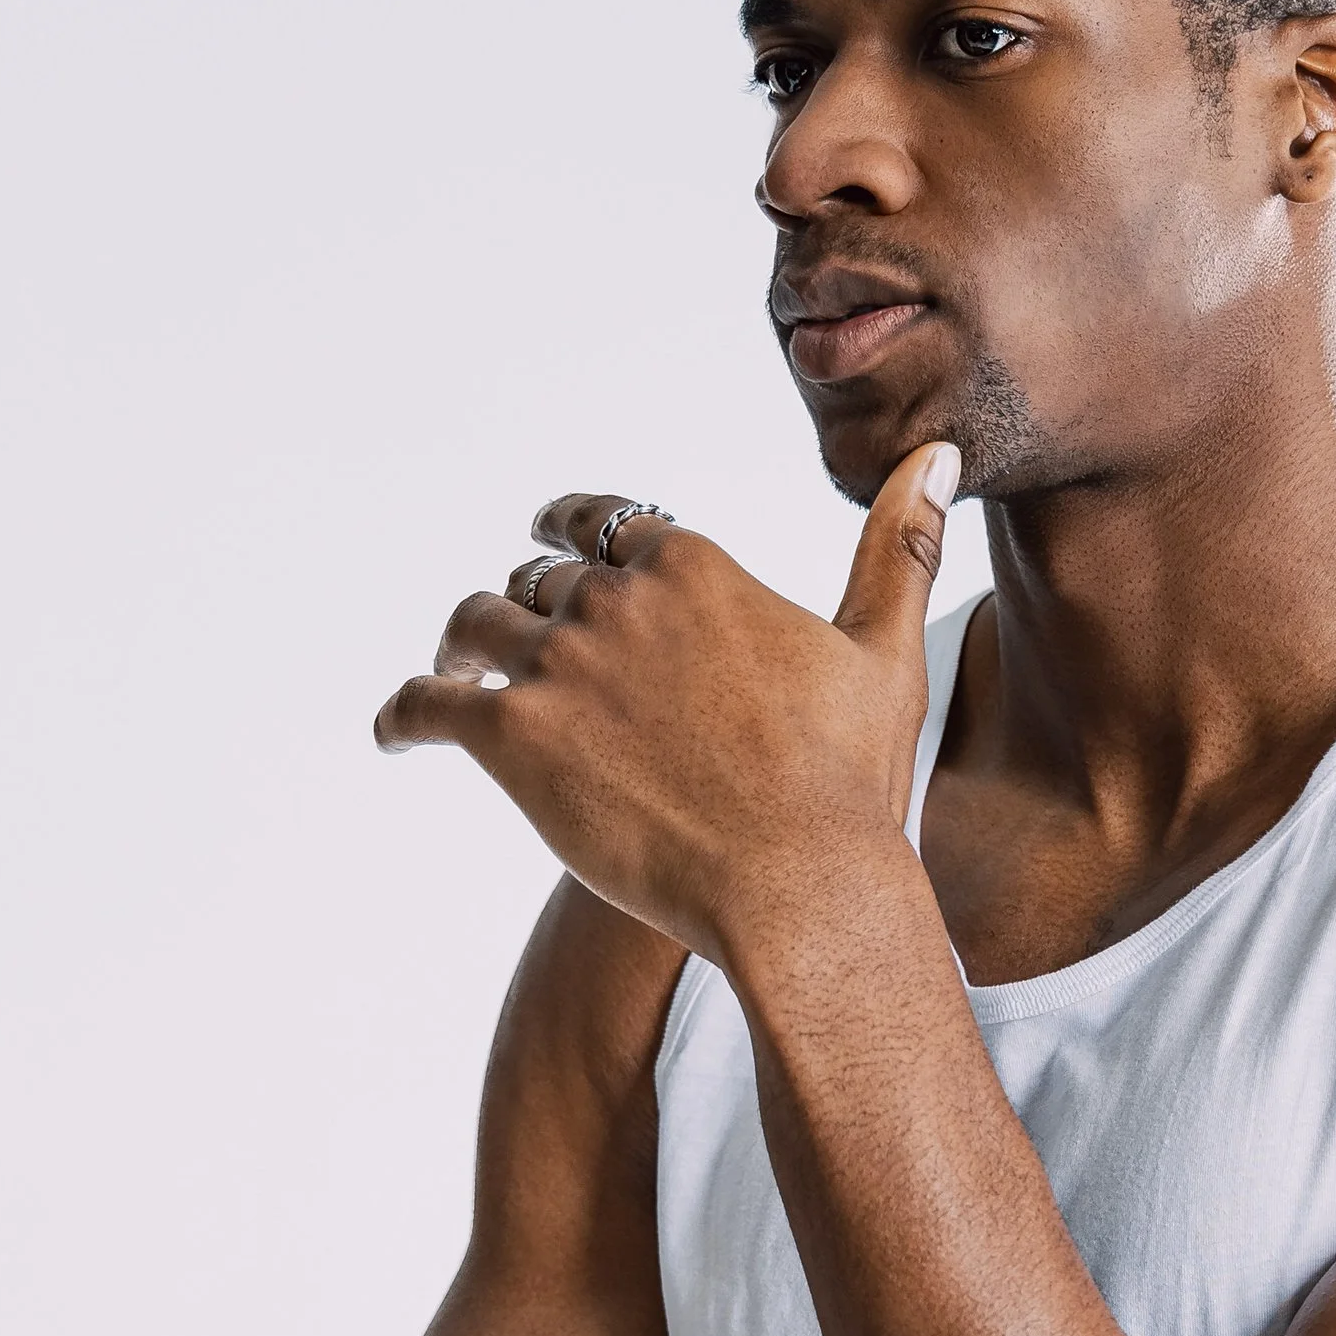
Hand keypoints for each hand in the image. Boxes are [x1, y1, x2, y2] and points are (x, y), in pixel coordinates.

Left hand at [375, 445, 961, 968]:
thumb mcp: (883, 649)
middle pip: (538, 581)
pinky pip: (425, 706)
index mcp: (691, 567)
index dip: (576, 534)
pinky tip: (396, 731)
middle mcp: (614, 600)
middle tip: (515, 637)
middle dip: (527, 604)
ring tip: (454, 668)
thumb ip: (900, 543)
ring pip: (475, 627)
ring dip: (462, 645)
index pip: (606, 528)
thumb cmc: (848, 781)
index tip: (554, 539)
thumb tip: (940, 451)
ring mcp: (557, 667)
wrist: (797, 885)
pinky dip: (403, 714)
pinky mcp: (511, 740)